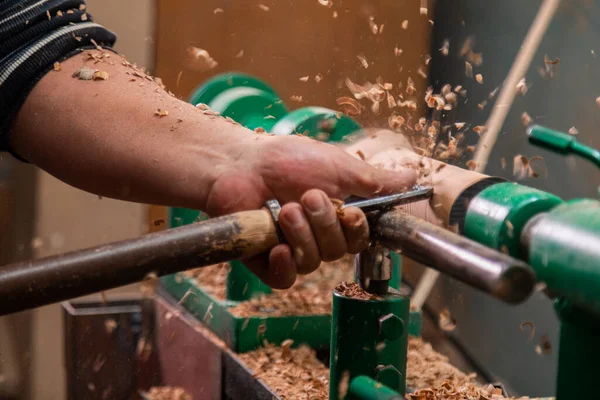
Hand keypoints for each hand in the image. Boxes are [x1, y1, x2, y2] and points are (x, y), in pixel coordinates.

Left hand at [204, 134, 416, 287]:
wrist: (239, 165)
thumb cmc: (287, 160)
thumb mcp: (338, 166)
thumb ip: (374, 180)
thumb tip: (413, 178)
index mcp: (338, 215)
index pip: (362, 238)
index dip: (358, 231)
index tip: (351, 214)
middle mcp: (319, 235)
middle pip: (338, 250)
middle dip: (324, 224)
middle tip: (306, 196)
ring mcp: (293, 250)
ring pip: (314, 262)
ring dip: (302, 234)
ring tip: (284, 209)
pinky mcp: (268, 262)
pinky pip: (286, 279)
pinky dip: (285, 264)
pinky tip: (277, 246)